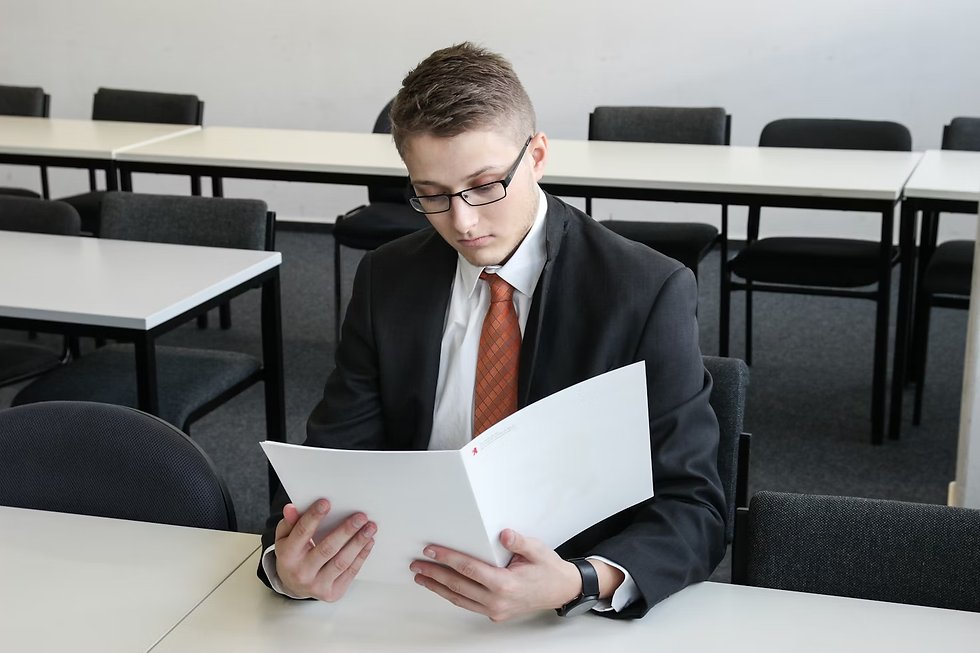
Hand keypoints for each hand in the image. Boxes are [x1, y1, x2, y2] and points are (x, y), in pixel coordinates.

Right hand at [274, 499, 376, 601]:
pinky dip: (361, 556)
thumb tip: (291, 508)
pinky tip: (368, 542)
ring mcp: (317, 585)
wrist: (294, 586)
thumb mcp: (285, 537)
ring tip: (370, 528)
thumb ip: (290, 522)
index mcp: (287, 556)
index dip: (314, 517)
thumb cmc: (292, 556)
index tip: (326, 503)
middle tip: (360, 517)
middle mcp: (301, 573)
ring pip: (342, 562)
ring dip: (358, 543)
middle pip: (327, 549)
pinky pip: (350, 572)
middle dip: (346, 531)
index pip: (302, 533)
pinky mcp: (332, 593)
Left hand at [410, 529, 584, 621]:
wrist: (561, 590)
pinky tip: (442, 587)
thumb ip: (519, 542)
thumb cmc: (548, 569)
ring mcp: (495, 610)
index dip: (447, 559)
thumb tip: (504, 534)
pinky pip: (468, 604)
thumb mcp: (537, 550)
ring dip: (438, 588)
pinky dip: (452, 595)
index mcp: (506, 584)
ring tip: (422, 578)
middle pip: (458, 586)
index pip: (468, 568)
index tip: (431, 551)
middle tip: (417, 565)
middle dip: (434, 574)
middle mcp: (498, 601)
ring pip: (459, 599)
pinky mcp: (495, 614)